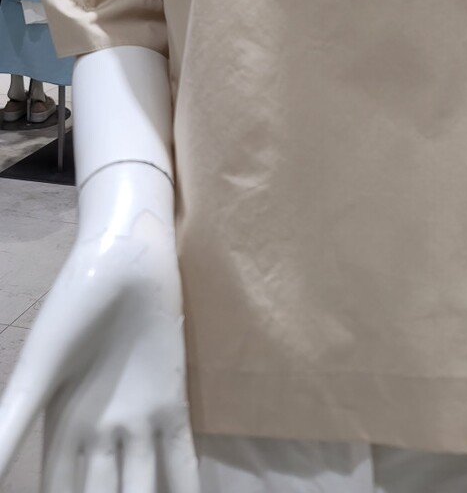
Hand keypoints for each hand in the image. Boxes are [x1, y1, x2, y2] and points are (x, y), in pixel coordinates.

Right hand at [0, 163, 199, 492]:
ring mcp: (137, 421)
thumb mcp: (37, 369)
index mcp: (59, 432)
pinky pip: (182, 458)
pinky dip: (186, 490)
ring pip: (140, 490)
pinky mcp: (173, 402)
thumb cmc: (73, 307)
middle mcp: (98, 436)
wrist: (123, 259)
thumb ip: (10, 422)